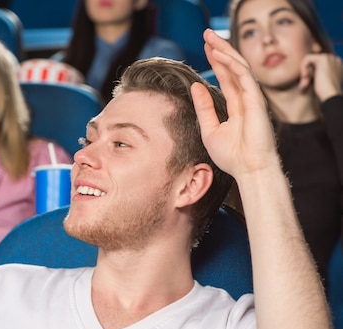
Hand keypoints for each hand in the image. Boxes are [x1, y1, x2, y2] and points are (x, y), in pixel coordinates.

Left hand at [191, 29, 277, 179]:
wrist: (248, 170)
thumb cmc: (231, 156)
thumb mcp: (209, 129)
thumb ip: (203, 107)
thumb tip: (196, 86)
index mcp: (236, 105)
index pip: (226, 76)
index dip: (216, 61)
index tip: (206, 48)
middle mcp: (245, 98)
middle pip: (232, 67)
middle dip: (220, 49)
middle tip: (207, 34)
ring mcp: (252, 98)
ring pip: (239, 67)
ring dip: (225, 50)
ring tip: (211, 38)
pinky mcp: (256, 100)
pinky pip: (243, 76)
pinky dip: (230, 63)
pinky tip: (218, 54)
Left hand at [298, 52, 342, 101]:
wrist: (330, 95)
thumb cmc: (324, 93)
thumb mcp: (319, 82)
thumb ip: (316, 76)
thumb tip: (305, 76)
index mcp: (335, 65)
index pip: (317, 64)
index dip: (310, 72)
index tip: (308, 84)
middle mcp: (334, 59)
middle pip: (312, 61)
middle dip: (307, 72)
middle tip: (305, 84)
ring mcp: (330, 58)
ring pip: (309, 60)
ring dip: (305, 71)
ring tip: (306, 81)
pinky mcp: (323, 58)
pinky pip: (307, 58)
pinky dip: (303, 67)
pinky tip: (305, 77)